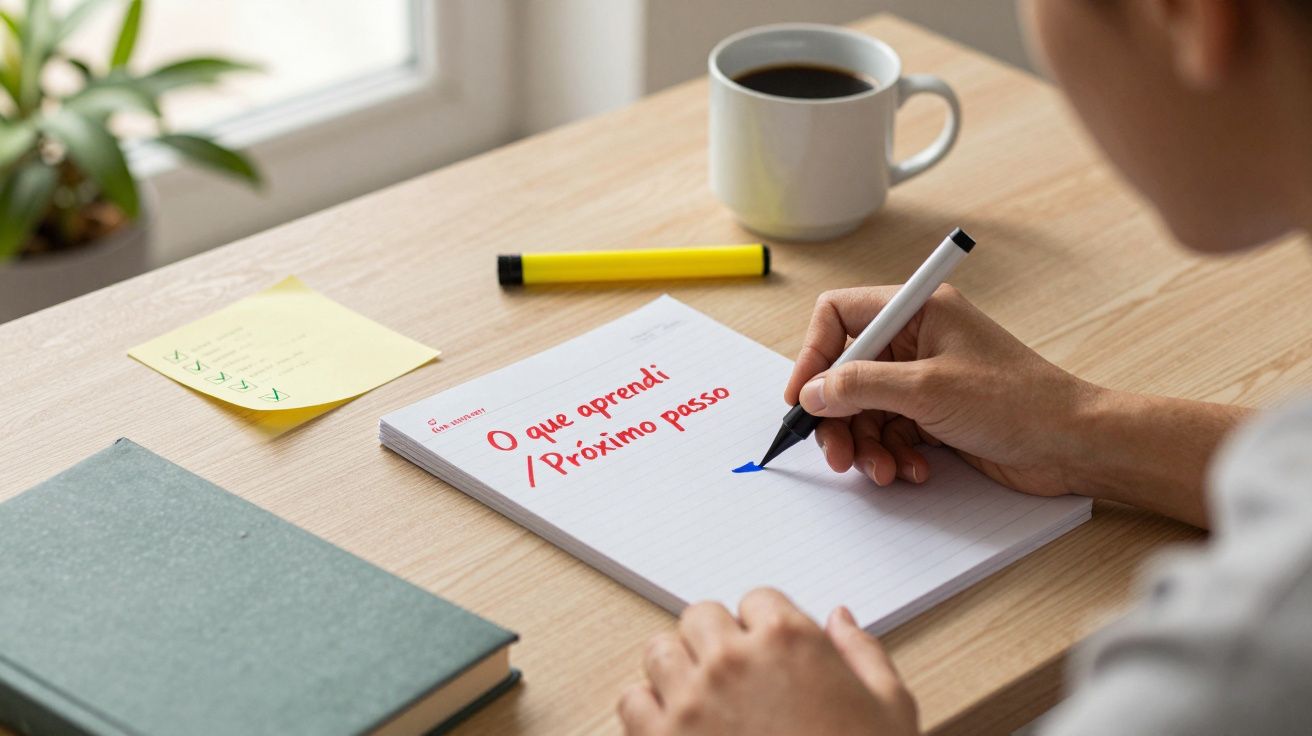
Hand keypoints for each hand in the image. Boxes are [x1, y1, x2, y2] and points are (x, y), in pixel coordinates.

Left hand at [618, 588, 917, 735]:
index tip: (770, 655)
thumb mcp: (890, 709)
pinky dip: (649, 712)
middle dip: (717, 641)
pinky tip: (676, 729)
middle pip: (701, 617)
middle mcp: (733, 660)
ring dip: (678, 670)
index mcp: (790, 641)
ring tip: (703, 700)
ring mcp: (691, 699)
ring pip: (660, 651)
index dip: (765, 628)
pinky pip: (632, 701)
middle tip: (735, 676)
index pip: (757, 599)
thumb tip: (840, 619)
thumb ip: (863, 653)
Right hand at [785, 285, 1099, 495]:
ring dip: (866, 445)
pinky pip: (889, 432)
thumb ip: (860, 386)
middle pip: (846, 372)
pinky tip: (913, 471)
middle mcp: (916, 340)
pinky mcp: (933, 414)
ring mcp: (924, 378)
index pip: (839, 316)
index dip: (814, 354)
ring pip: (864, 409)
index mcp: (917, 310)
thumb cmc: (1019, 402)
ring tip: (882, 470)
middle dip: (838, 416)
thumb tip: (813, 391)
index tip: (803, 397)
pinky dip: (892, 455)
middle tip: (836, 453)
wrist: (1073, 444)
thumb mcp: (927, 390)